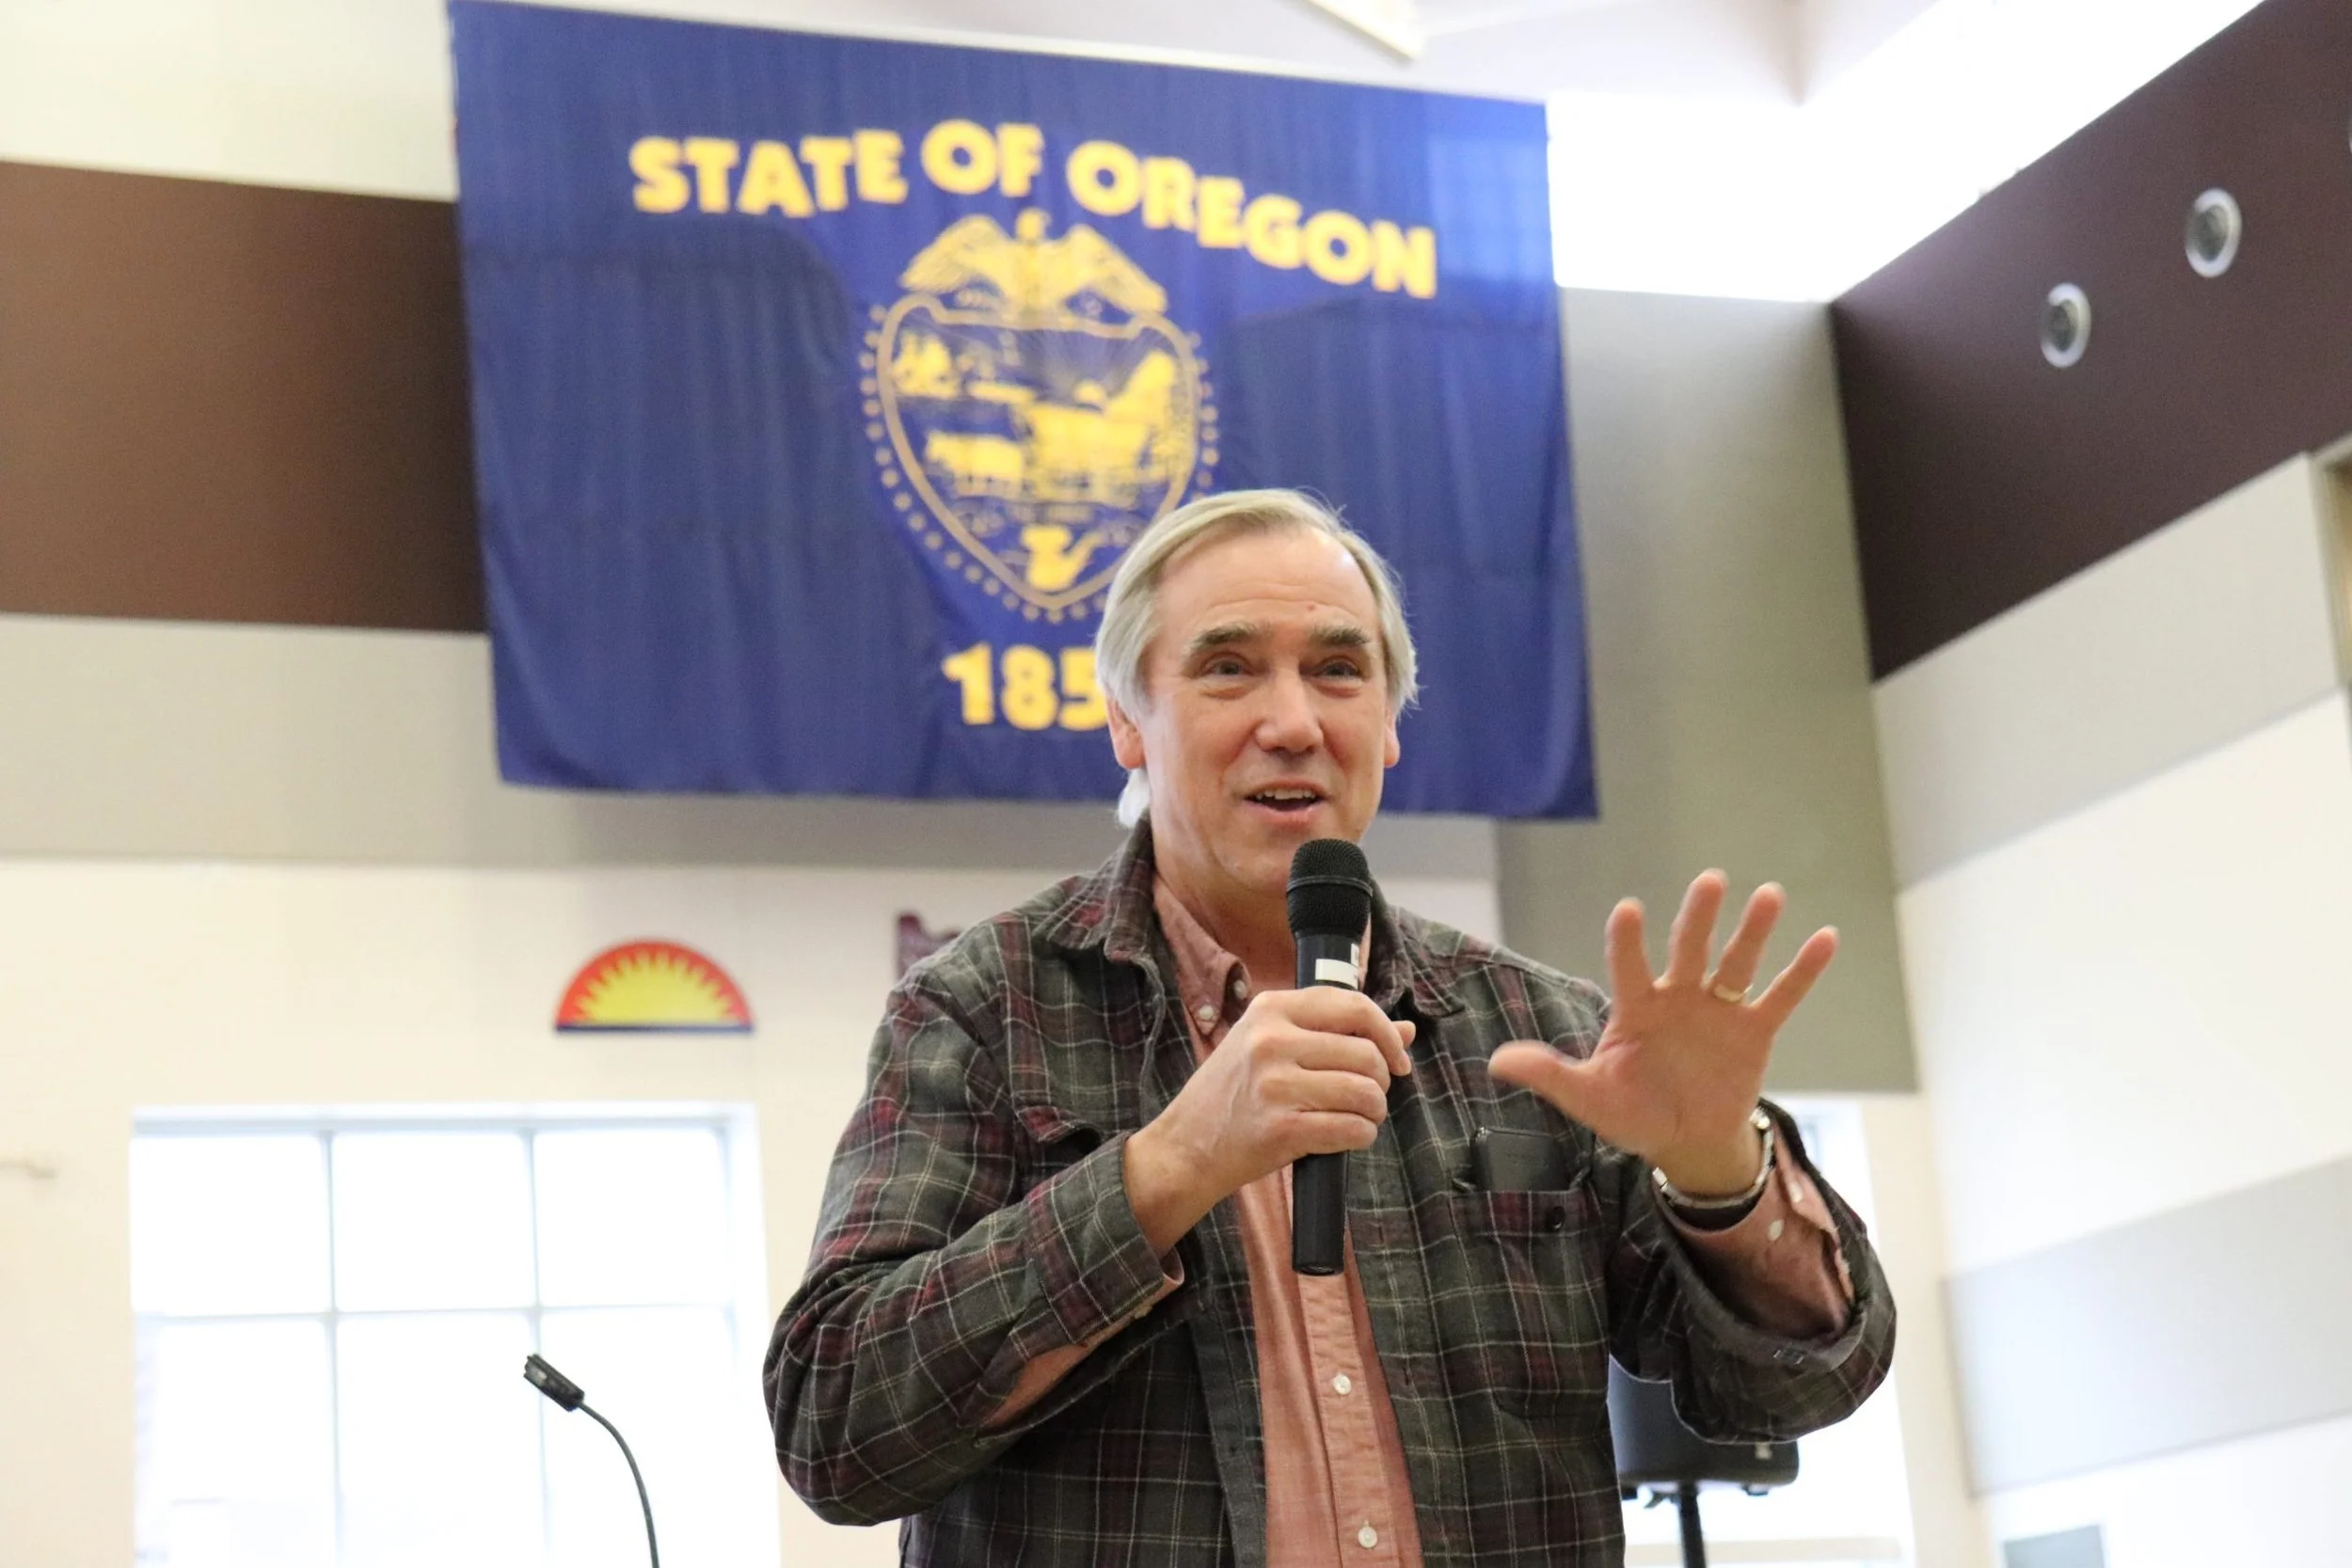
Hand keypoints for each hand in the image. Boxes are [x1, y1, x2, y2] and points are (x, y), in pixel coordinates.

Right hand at [1124, 988, 1414, 1254]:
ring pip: (1366, 1093)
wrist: (1185, 1146)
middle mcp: (1272, 1040)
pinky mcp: (1282, 1128)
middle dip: (1380, 1081)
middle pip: (1367, 1053)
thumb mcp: (1271, 1046)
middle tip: (1366, 1096)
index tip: (1396, 1059)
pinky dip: (1361, 1136)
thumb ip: (1335, 1033)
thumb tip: (1407, 1031)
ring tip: (1357, 1117)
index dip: (1387, 1034)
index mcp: (1271, 1009)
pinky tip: (1346, 1137)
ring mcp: (1276, 1084)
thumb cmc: (1233, 1094)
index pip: (1354, 1005)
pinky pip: (1353, 1129)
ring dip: (1374, 1112)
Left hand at [1489, 871, 1834, 1195]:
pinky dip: (1803, 970)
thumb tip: (1496, 1062)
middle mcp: (1678, 997)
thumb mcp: (1589, 1097)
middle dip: (1698, 916)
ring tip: (1768, 894)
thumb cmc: (1631, 1112)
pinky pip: (1781, 996)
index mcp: (1636, 1008)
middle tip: (1710, 880)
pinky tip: (1826, 937)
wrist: (1685, 1143)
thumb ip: (1550, 1075)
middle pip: (1689, 949)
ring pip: (1736, 962)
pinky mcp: (1755, 1030)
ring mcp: (1719, 1010)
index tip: (1628, 910)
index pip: (1630, 966)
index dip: (1629, 941)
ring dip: (1752, 930)